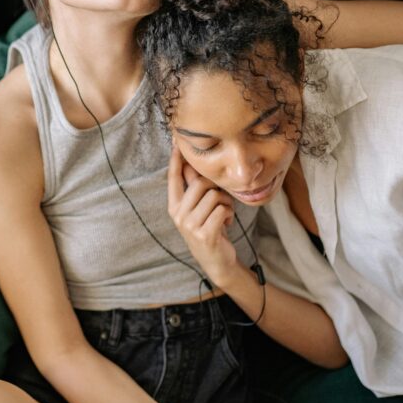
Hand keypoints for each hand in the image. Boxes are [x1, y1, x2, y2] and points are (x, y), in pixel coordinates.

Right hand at [167, 146, 237, 286]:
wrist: (218, 261)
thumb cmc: (211, 229)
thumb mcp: (200, 209)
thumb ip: (195, 188)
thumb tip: (192, 162)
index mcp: (174, 206)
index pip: (173, 178)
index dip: (176, 159)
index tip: (177, 141)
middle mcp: (178, 215)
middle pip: (200, 183)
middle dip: (217, 189)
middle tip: (221, 202)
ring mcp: (189, 226)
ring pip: (214, 196)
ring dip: (226, 204)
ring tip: (223, 215)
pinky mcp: (204, 234)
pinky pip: (222, 210)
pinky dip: (229, 215)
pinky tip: (225, 224)